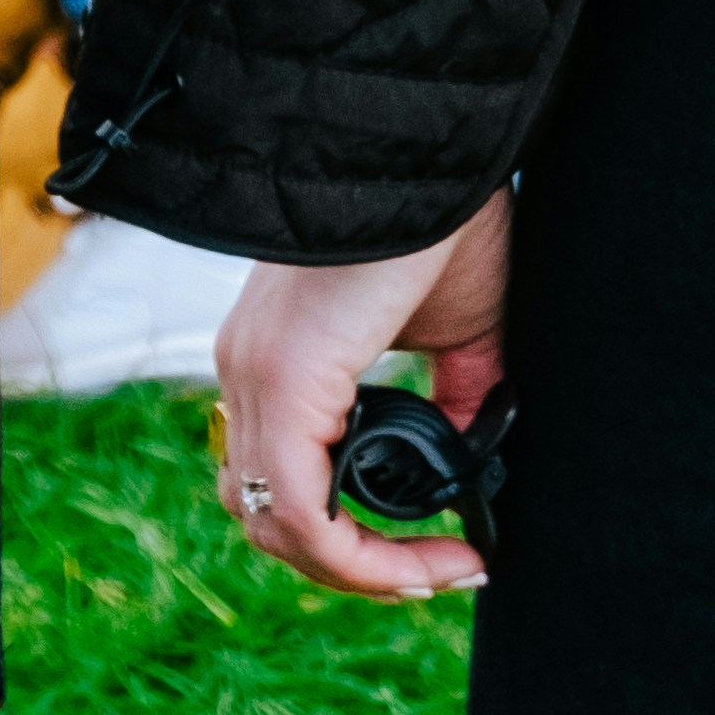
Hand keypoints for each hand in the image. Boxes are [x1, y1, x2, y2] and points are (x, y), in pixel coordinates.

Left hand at [212, 196, 513, 600]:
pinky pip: (296, 506)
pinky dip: (355, 554)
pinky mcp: (282, 374)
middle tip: (438, 570)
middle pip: (266, 515)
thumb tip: (467, 471)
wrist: (427, 144)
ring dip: (359, 570)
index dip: (350, 544)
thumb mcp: (455, 334)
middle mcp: (247, 372)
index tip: (442, 557)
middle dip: (355, 566)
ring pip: (274, 522)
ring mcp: (254, 372)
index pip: (278, 484)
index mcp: (277, 360)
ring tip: (437, 569)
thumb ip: (452, 402)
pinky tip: (428, 556)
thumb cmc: (444, 220)